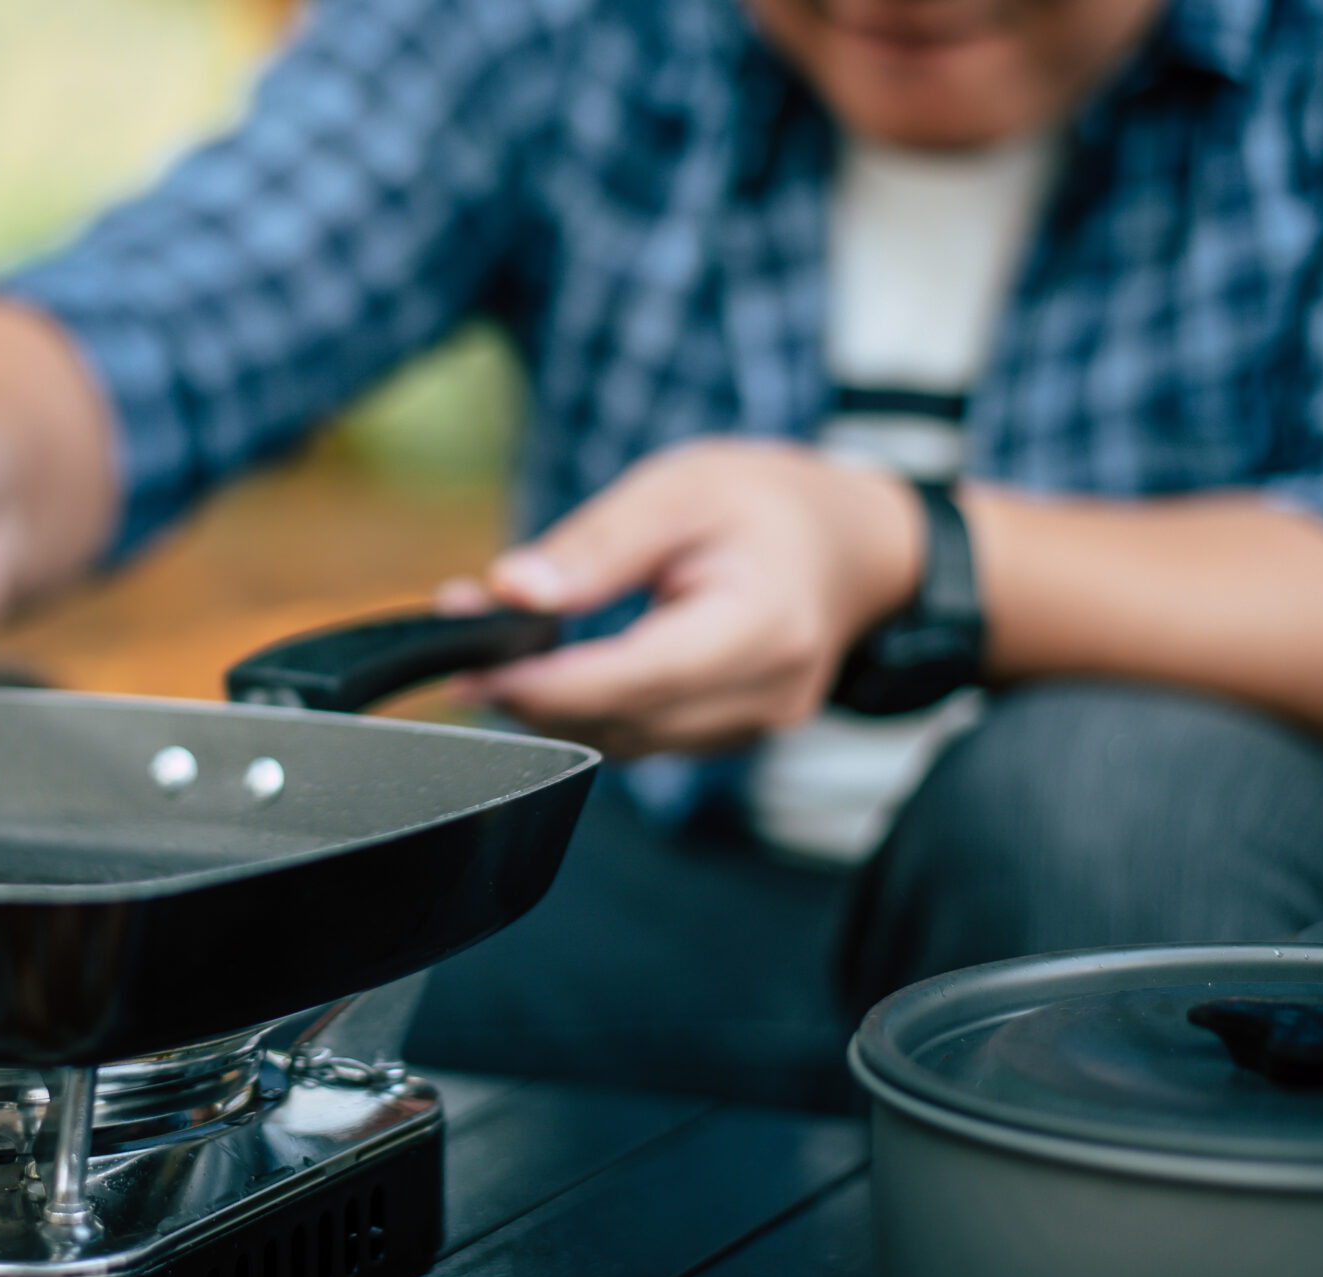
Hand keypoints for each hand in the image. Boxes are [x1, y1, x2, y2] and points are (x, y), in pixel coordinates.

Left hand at [440, 441, 924, 755]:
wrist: (857, 546)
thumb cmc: (773, 505)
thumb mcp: (680, 490)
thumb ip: (597, 546)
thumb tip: (514, 590)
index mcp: (762, 628)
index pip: (632, 680)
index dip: (541, 684)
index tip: (471, 666)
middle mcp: (764, 696)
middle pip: (620, 721)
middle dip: (530, 691)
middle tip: (465, 641)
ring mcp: (751, 728)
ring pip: (624, 741)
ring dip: (553, 704)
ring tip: (502, 647)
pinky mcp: (730, 736)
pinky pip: (644, 737)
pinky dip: (592, 708)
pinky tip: (556, 669)